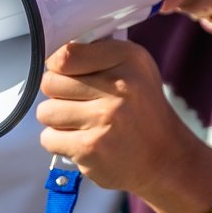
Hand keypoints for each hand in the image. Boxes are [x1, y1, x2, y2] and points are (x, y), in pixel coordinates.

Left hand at [37, 39, 211, 204]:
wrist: (165, 158)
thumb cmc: (143, 112)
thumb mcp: (136, 71)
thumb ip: (99, 56)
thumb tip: (55, 54)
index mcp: (129, 60)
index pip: (65, 55)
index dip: (61, 67)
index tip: (70, 75)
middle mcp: (119, 86)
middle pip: (50, 83)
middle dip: (59, 94)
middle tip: (82, 103)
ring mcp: (104, 118)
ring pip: (46, 112)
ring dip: (59, 120)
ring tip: (84, 123)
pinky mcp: (90, 147)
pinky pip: (48, 139)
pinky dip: (61, 143)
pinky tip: (85, 141)